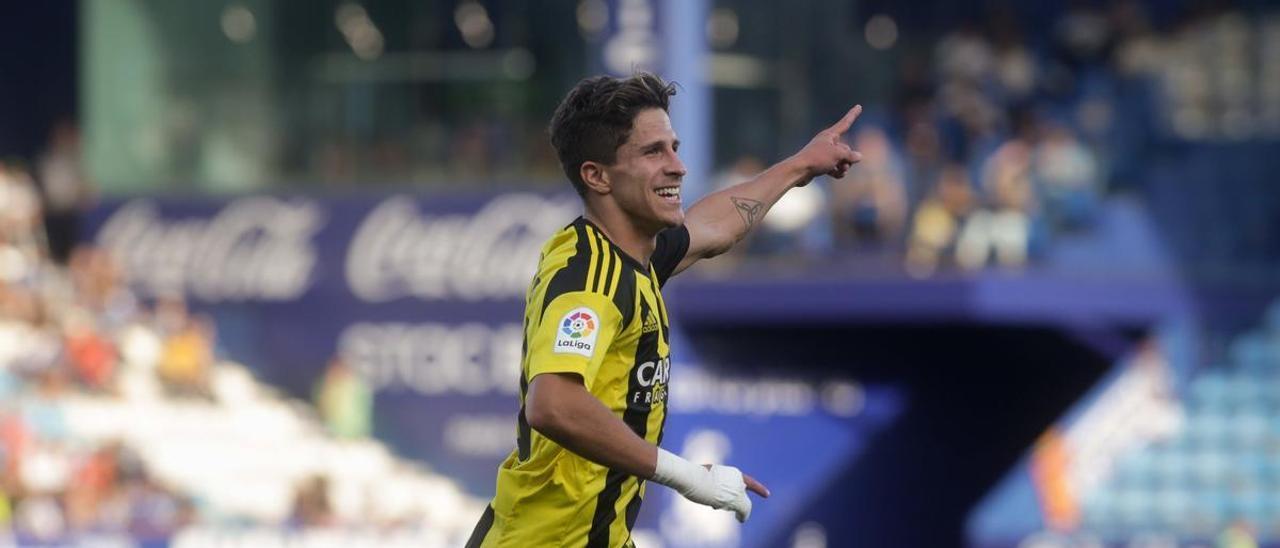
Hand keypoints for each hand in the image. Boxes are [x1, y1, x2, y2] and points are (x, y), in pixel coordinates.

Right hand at [651, 449, 769, 522]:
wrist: (693, 478)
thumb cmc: (693, 477)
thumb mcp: (704, 479)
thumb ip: (714, 487)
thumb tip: (716, 501)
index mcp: (732, 473)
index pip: (747, 481)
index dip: (757, 489)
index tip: (767, 495)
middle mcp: (738, 480)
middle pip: (742, 496)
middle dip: (740, 504)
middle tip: (740, 514)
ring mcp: (738, 490)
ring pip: (743, 504)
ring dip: (736, 510)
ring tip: (723, 509)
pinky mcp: (738, 501)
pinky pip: (745, 511)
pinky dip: (743, 516)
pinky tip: (741, 520)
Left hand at [793, 104, 863, 184]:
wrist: (799, 171)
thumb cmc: (817, 159)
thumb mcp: (838, 155)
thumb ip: (850, 155)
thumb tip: (858, 156)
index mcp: (829, 135)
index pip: (845, 123)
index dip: (853, 115)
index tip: (858, 106)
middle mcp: (827, 142)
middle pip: (846, 149)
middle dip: (848, 158)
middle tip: (842, 163)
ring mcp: (824, 154)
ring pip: (841, 160)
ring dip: (844, 166)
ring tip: (840, 170)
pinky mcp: (821, 165)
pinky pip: (835, 168)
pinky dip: (837, 172)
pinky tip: (836, 175)